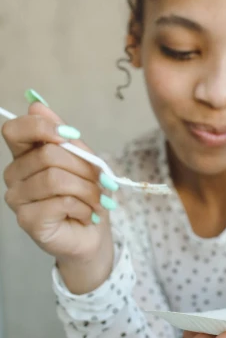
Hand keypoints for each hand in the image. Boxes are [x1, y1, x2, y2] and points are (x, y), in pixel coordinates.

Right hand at [2, 99, 115, 290]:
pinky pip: (60, 202)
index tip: (69, 135)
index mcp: (25, 155)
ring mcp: (17, 199)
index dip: (41, 127)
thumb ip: (62, 134)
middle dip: (83, 167)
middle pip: (47, 154)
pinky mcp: (27, 220)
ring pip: (55, 178)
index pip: (14, 130)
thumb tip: (36, 104)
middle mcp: (14, 175)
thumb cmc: (86, 194)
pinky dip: (82, 206)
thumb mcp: (82, 159)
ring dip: (86, 189)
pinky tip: (85, 214)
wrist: (92, 233)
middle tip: (99, 182)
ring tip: (95, 200)